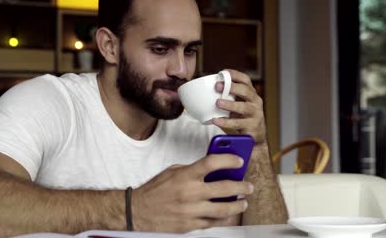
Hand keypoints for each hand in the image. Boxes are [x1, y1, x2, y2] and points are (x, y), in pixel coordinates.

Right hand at [132, 154, 253, 232]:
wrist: (137, 212)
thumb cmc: (155, 191)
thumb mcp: (172, 172)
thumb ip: (193, 170)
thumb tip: (214, 169)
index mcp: (185, 175)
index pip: (212, 163)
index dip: (229, 160)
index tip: (239, 161)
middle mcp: (189, 193)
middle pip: (224, 188)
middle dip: (241, 186)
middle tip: (248, 186)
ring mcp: (191, 211)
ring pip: (223, 209)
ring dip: (237, 205)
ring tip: (244, 202)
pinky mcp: (190, 225)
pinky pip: (213, 223)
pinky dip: (224, 219)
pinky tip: (230, 215)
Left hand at [212, 69, 266, 144]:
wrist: (256, 136)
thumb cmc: (243, 117)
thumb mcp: (238, 104)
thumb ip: (228, 96)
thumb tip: (206, 89)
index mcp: (251, 94)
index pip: (246, 80)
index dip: (235, 75)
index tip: (223, 72)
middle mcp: (255, 102)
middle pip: (246, 91)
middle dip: (232, 87)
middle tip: (218, 86)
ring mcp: (255, 114)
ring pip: (243, 107)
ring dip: (230, 104)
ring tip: (218, 102)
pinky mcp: (252, 126)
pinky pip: (238, 123)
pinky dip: (226, 122)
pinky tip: (216, 120)